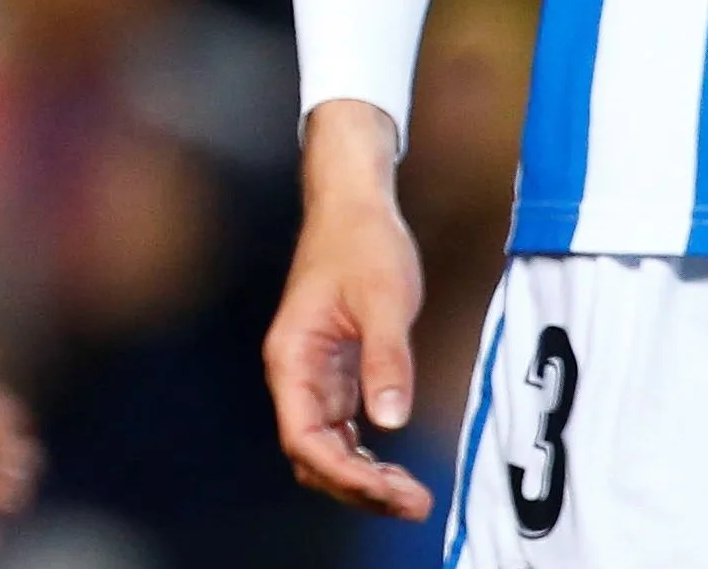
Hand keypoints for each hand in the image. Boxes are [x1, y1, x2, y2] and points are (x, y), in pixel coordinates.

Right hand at [264, 100, 434, 518]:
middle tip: (414, 503)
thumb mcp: (386, 298)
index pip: (305, 437)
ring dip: (362, 479)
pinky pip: (341, 431)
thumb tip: (390, 421)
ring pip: (326, 448)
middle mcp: (295, 373)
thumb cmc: (364, 242)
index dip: (344, 474)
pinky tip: (396, 469)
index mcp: (293, 357)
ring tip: (411, 497)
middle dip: (357, 488)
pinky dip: (366, 456)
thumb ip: (387, 359)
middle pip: (312, 454)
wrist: (354, 203)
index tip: (390, 489)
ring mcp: (313, 376)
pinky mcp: (335, 372)